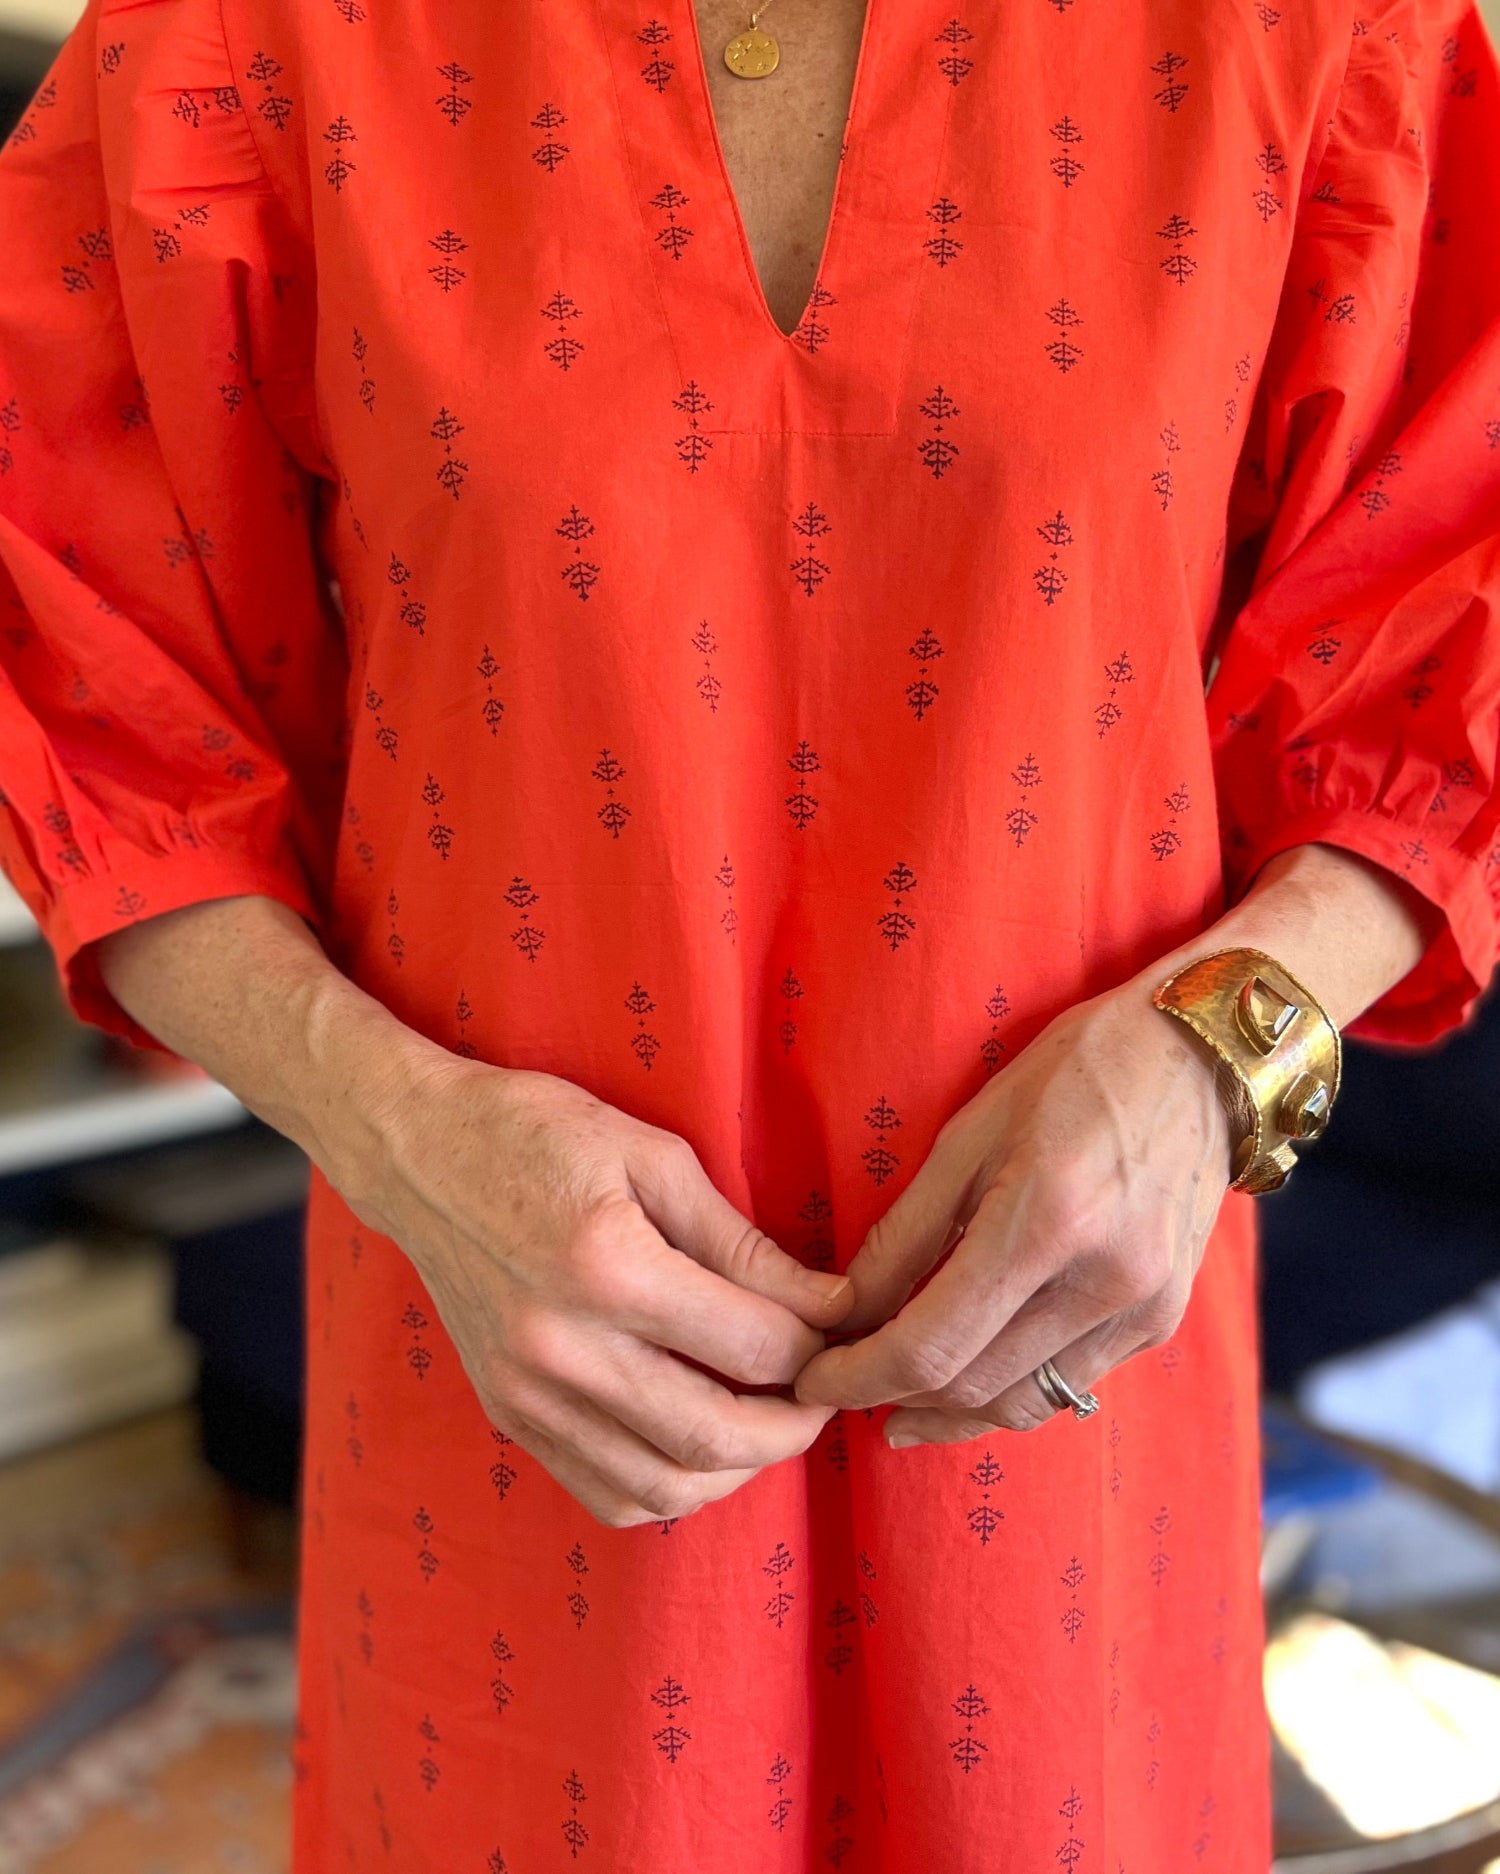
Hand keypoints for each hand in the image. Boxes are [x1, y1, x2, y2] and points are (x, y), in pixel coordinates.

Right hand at [337, 1051, 855, 1525]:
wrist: (419, 1156)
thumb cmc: (539, 1133)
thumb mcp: (652, 1156)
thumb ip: (741, 1241)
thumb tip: (828, 1304)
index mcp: (608, 1268)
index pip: (752, 1346)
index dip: (816, 1346)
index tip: (839, 1327)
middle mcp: (564, 1348)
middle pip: (715, 1437)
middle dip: (794, 1428)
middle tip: (823, 1394)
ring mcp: (529, 1394)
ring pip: (664, 1486)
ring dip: (737, 1470)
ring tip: (767, 1422)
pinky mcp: (509, 1416)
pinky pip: (606, 1494)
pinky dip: (669, 1488)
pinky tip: (697, 1444)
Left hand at [792, 967, 1234, 1443]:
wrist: (1204, 1058)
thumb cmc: (1077, 1071)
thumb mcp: (972, 1132)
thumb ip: (908, 1231)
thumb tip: (847, 1308)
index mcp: (1046, 1220)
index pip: (932, 1342)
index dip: (860, 1377)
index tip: (814, 1381)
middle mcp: (1104, 1279)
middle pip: (973, 1384)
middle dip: (894, 1395)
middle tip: (844, 1383)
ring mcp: (1143, 1308)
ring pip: (1024, 1403)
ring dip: (952, 1411)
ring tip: (900, 1398)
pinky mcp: (1162, 1319)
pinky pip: (1071, 1385)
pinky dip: (1012, 1390)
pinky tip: (974, 1373)